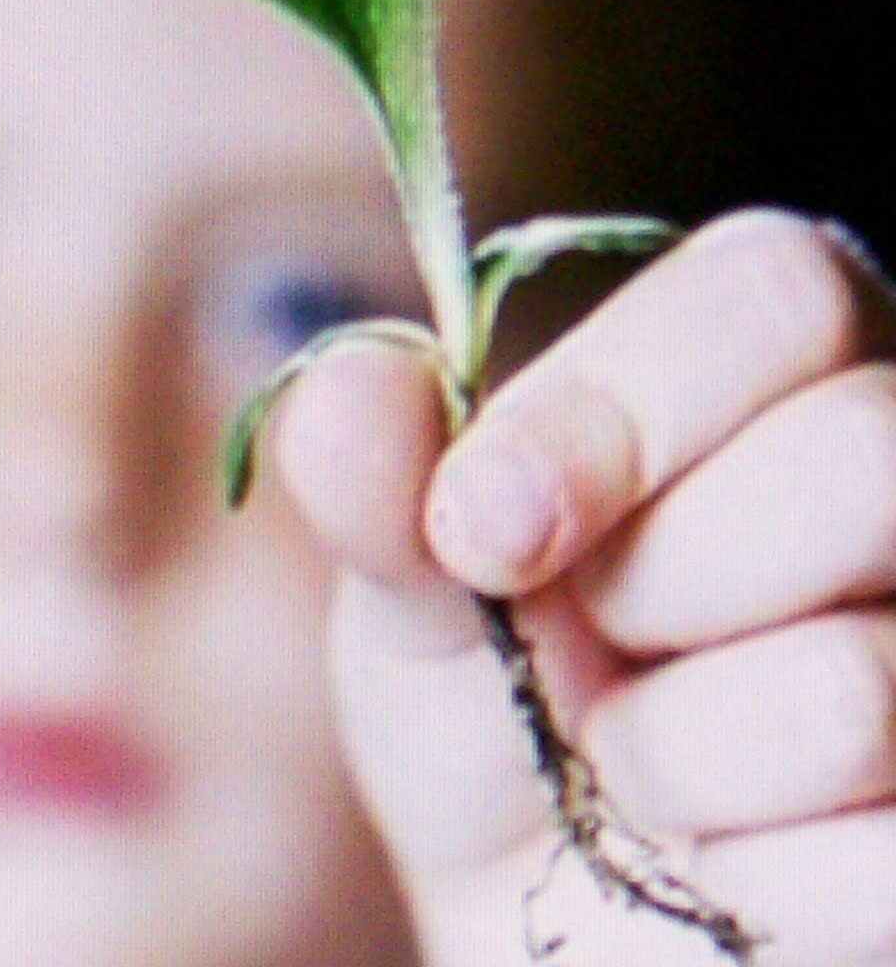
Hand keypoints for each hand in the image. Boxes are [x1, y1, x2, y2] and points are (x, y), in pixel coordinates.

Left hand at [273, 209, 895, 965]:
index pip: (775, 291)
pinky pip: (883, 859)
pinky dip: (741, 880)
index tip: (480, 523)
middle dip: (654, 585)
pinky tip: (721, 857)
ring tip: (636, 753)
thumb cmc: (497, 702)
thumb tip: (351, 394)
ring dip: (672, 755)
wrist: (547, 917)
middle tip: (591, 636)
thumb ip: (383, 483)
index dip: (619, 407)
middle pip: (857, 457)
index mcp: (773, 363)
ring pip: (851, 684)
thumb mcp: (418, 584)